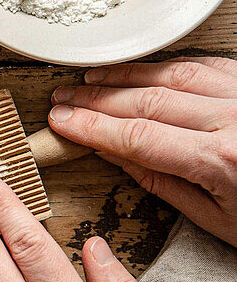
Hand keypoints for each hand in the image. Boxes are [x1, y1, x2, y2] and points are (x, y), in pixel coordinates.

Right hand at [48, 57, 236, 246]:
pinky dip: (166, 66)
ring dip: (124, 76)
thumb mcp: (214, 217)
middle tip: (64, 98)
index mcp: (220, 160)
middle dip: (96, 99)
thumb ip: (159, 182)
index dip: (91, 126)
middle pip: (147, 100)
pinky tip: (142, 70)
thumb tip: (111, 153)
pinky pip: (205, 64)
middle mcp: (234, 121)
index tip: (62, 122)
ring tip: (90, 80)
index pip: (136, 135)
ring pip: (172, 75)